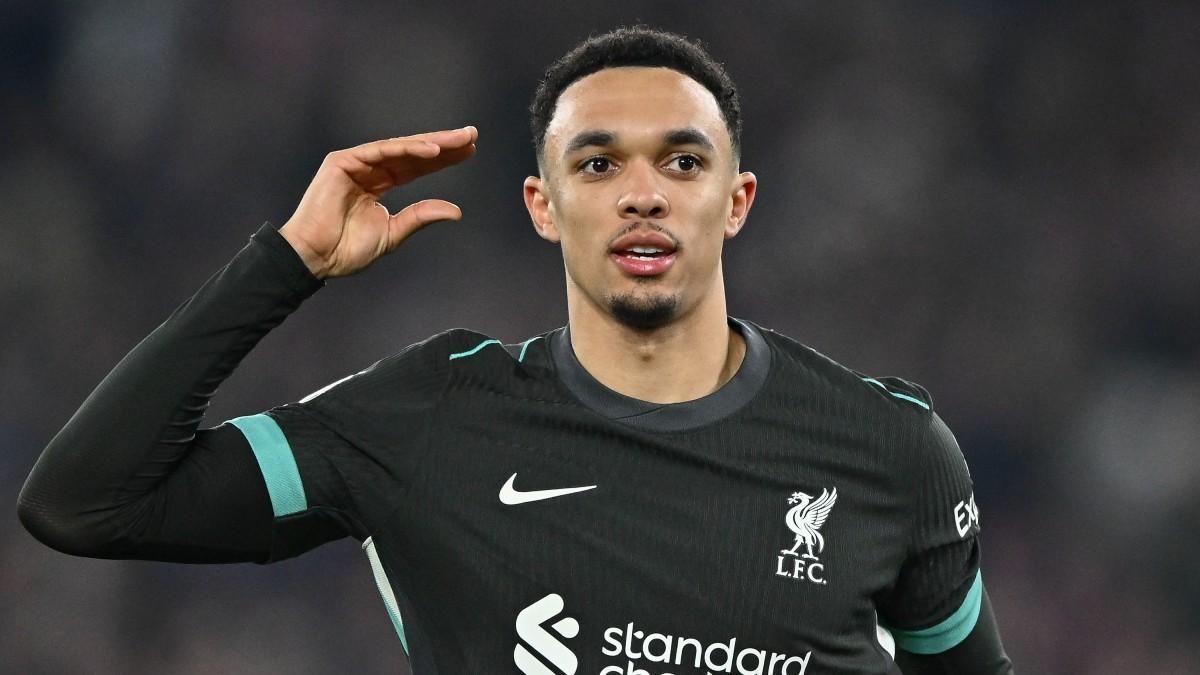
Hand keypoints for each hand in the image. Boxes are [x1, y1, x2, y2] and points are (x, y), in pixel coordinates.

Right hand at [279, 126, 477, 278]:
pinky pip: (380, 150)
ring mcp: (355, 163)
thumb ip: (421, 216)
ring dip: (431, 142)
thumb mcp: (393, 232)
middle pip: (412, 153)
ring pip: (400, 148)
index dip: (443, 159)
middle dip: (443, 144)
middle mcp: (369, 169)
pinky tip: (432, 150)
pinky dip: (407, 149)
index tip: (470, 151)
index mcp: (379, 184)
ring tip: (459, 140)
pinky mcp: (342, 161)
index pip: (416, 167)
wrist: (316, 258)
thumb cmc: (347, 250)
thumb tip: (456, 211)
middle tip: (471, 136)